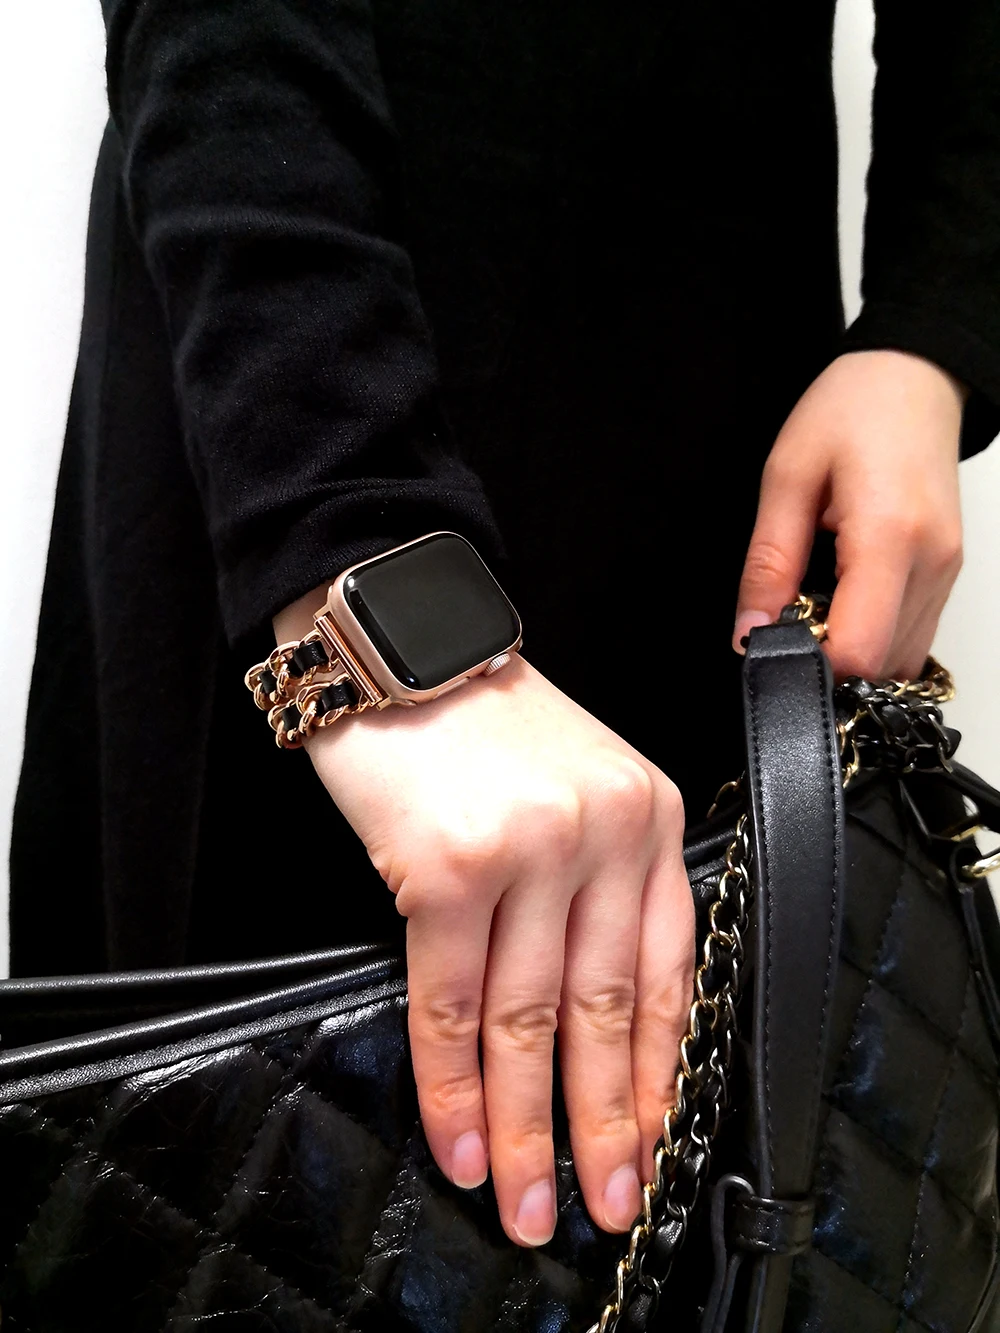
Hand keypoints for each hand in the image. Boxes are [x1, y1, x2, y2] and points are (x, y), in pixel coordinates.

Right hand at [272, 602, 693, 1247]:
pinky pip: (452, 1002)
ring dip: (525, 1127)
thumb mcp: (576, 784)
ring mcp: (529, 851)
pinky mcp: (448, 868)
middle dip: (603, 1125)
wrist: (401, 642)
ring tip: (524, 1201)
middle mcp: (603, 834)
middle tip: (600, 1206)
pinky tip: (460, 1139)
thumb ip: (599, 882)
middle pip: (604, 1011)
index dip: (656, 1075)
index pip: (666, 971)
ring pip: (529, 1021)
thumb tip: (581, 1019)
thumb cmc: (479, 720)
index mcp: (647, 817)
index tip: (649, 1150)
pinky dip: (453, 1084)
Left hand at [734, 350, 964, 679]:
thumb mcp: (786, 478)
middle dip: (826, 658)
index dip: (808, 662)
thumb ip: (768, 563)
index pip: (857, 650)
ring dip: (851, 648)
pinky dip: (873, 633)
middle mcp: (930, 563)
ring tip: (816, 598)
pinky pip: (911, 635)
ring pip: (899, 659)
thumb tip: (750, 632)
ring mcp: (946, 572)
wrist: (913, 376)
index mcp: (889, 535)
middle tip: (787, 616)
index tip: (772, 641)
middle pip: (879, 666)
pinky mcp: (947, 574)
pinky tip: (844, 596)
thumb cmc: (852, 409)